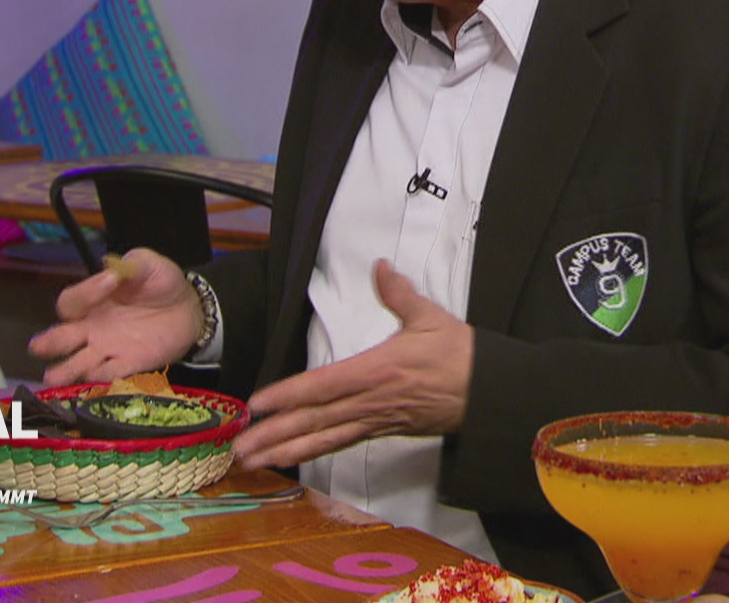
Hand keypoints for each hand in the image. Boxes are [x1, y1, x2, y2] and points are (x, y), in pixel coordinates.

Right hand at [27, 248, 201, 384]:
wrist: (190, 309)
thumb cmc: (161, 283)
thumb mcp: (147, 265)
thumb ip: (129, 265)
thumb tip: (110, 272)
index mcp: (93, 300)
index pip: (73, 301)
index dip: (86, 292)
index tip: (109, 281)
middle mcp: (93, 327)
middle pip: (62, 337)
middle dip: (49, 342)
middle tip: (38, 347)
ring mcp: (109, 349)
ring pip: (79, 363)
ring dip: (66, 370)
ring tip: (53, 376)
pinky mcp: (129, 365)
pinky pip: (111, 374)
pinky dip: (103, 377)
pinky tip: (97, 378)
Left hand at [233, 259, 471, 468]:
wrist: (491, 394)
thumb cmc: (461, 356)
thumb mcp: (431, 317)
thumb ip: (399, 294)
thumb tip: (379, 267)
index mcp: (379, 370)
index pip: (323, 386)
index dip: (288, 396)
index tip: (257, 405)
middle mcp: (372, 401)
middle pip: (315, 420)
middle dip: (274, 435)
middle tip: (238, 447)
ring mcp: (377, 420)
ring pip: (324, 438)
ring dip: (286, 450)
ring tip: (252, 460)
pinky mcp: (384, 430)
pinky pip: (342, 444)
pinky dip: (314, 452)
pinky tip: (293, 458)